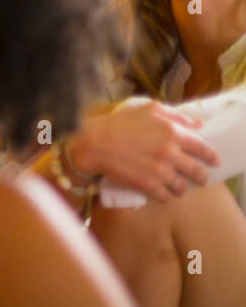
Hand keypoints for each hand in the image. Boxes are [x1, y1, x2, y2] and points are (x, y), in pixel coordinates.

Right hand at [72, 100, 220, 203]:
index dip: (212, 157)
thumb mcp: (148, 110)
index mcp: (173, 132)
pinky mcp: (147, 185)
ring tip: (177, 186)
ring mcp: (160, 171)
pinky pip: (166, 197)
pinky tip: (163, 193)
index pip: (203, 149)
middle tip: (200, 178)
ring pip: (182, 187)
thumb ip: (176, 116)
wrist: (93, 144)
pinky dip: (166, 196)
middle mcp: (170, 153)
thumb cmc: (118, 124)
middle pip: (197, 171)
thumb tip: (198, 124)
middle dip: (201, 176)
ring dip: (181, 187)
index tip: (214, 161)